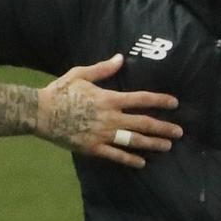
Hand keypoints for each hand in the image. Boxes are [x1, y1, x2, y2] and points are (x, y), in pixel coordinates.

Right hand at [37, 54, 179, 167]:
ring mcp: (102, 135)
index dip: (159, 100)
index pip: (141, 99)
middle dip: (163, 127)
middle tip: (179, 132)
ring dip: (152, 143)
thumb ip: (103, 69)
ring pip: (133, 140)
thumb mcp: (80, 74)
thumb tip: (120, 58)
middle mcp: (110, 118)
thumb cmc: (60, 91)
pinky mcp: (93, 148)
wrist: (40, 113)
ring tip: (167, 146)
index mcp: (109, 98)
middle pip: (143, 123)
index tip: (174, 103)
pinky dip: (130, 159)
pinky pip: (115, 155)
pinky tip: (141, 162)